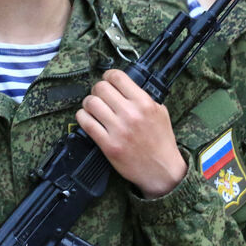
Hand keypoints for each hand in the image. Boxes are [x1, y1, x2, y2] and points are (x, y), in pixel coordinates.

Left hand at [76, 69, 187, 198]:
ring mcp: (118, 130)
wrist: (162, 169)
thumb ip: (144, 98)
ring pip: (91, 103)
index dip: (108, 76)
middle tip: (99, 95)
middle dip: (97, 89)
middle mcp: (131, 114)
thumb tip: (125, 87)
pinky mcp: (109, 145)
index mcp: (145, 103)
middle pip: (101, 88)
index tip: (107, 80)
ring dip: (89, 103)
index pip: (118, 77)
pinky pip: (86, 123)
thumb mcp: (160, 112)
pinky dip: (83, 117)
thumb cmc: (162, 141)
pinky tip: (87, 118)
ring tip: (93, 107)